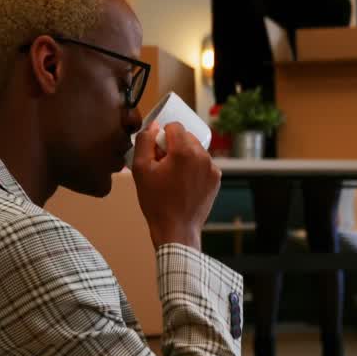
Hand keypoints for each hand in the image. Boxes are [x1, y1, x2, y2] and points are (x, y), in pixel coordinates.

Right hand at [131, 122, 221, 250]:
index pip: (175, 126)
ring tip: (173, 176)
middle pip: (187, 137)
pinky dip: (194, 168)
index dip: (162, 135)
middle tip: (163, 165)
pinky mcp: (216, 179)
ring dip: (185, 156)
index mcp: (185, 151)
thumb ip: (145, 142)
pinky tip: (184, 184)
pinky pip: (203, 164)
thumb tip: (153, 127)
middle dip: (174, 146)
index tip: (157, 151)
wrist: (176, 229)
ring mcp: (212, 168)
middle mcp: (203, 156)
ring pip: (196, 150)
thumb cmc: (156, 201)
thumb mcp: (141, 169)